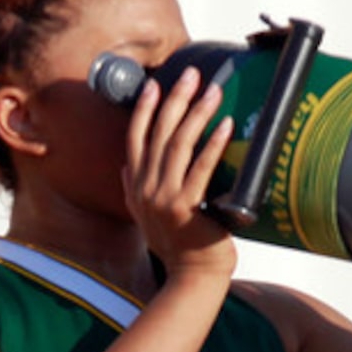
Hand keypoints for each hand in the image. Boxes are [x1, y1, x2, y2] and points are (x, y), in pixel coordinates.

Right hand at [123, 68, 237, 285]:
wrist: (191, 277)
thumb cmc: (178, 246)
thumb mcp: (146, 216)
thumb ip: (135, 189)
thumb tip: (125, 166)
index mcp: (136, 188)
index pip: (136, 140)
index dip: (145, 110)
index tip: (155, 84)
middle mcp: (145, 190)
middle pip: (159, 134)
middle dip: (175, 99)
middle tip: (192, 74)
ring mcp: (163, 199)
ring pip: (179, 145)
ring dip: (197, 113)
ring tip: (213, 91)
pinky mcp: (185, 208)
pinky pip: (201, 168)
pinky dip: (214, 144)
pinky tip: (226, 125)